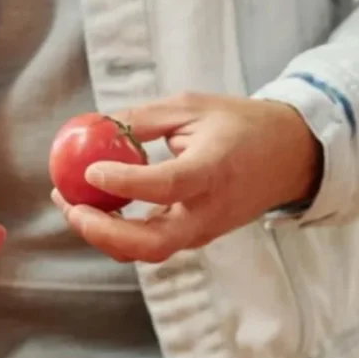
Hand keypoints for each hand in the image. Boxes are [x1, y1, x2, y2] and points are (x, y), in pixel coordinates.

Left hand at [52, 92, 321, 262]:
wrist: (288, 157)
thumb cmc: (239, 126)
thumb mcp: (191, 107)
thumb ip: (141, 119)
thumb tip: (93, 126)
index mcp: (214, 170)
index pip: (167, 186)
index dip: (125, 182)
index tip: (90, 171)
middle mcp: (208, 211)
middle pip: (151, 243)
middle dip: (102, 233)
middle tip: (70, 207)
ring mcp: (203, 231)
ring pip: (146, 250)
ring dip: (103, 235)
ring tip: (70, 203)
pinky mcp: (195, 238)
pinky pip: (150, 243)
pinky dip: (118, 233)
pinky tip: (94, 208)